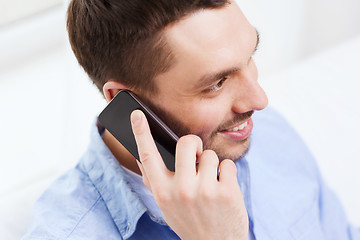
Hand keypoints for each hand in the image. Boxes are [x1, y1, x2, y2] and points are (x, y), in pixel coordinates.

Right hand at [131, 110, 248, 239]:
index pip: (148, 157)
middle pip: (187, 143)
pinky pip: (228, 165)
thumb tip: (140, 156)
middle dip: (195, 145)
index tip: (136, 114)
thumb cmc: (190, 221)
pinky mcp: (227, 192)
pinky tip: (224, 189)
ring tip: (211, 184)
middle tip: (198, 156)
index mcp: (163, 193)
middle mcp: (181, 191)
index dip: (141, 133)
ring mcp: (205, 191)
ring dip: (213, 166)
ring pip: (210, 154)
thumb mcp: (167, 205)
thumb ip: (154, 181)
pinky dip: (228, 174)